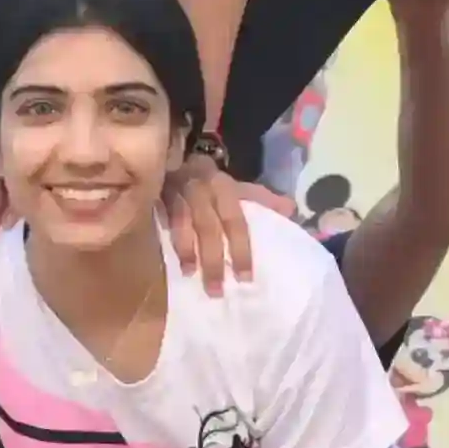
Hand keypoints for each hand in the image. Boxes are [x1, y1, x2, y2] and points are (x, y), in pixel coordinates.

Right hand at [159, 155, 262, 295]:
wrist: (174, 157)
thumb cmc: (210, 182)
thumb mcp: (236, 187)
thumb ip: (261, 199)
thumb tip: (291, 210)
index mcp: (225, 188)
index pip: (236, 221)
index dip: (241, 250)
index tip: (246, 279)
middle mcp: (202, 189)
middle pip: (209, 227)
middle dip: (214, 259)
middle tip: (217, 290)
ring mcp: (178, 192)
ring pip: (183, 223)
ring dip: (187, 250)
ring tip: (190, 275)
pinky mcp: (157, 194)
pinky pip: (163, 219)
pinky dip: (167, 238)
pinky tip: (168, 259)